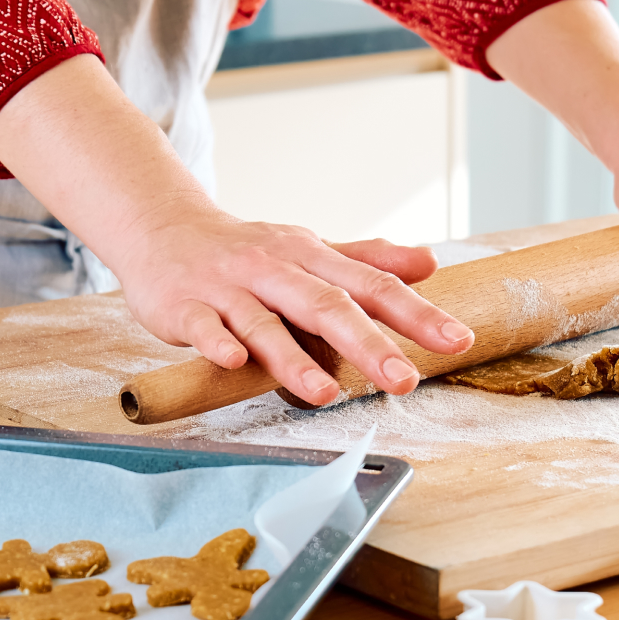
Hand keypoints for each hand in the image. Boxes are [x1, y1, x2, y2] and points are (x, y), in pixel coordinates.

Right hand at [0, 54, 473, 402]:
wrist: (162, 226)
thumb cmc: (245, 249)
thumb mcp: (308, 248)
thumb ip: (366, 260)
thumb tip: (429, 263)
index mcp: (310, 256)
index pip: (370, 284)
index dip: (415, 313)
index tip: (456, 340)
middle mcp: (273, 269)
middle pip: (326, 305)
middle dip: (367, 343)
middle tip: (404, 380)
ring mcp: (227, 289)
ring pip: (264, 324)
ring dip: (293, 359)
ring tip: (326, 393)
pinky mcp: (184, 308)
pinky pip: (203, 329)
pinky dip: (218, 345)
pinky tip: (235, 364)